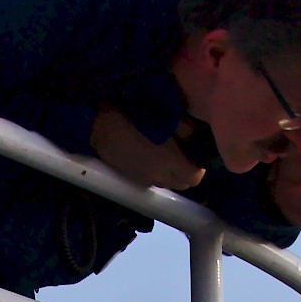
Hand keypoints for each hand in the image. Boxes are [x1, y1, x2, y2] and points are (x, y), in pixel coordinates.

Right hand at [90, 107, 204, 192]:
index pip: (196, 178)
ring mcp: (145, 180)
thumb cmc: (137, 116)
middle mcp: (161, 177)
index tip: (196, 154)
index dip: (199, 167)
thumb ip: (188, 130)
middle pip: (183, 185)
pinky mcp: (132, 178)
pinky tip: (151, 156)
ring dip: (172, 174)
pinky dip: (157, 172)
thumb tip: (197, 136)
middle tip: (185, 154)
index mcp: (172, 163)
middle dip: (187, 172)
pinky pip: (153, 180)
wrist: (101, 125)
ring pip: (168, 184)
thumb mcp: (168, 117)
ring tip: (168, 155)